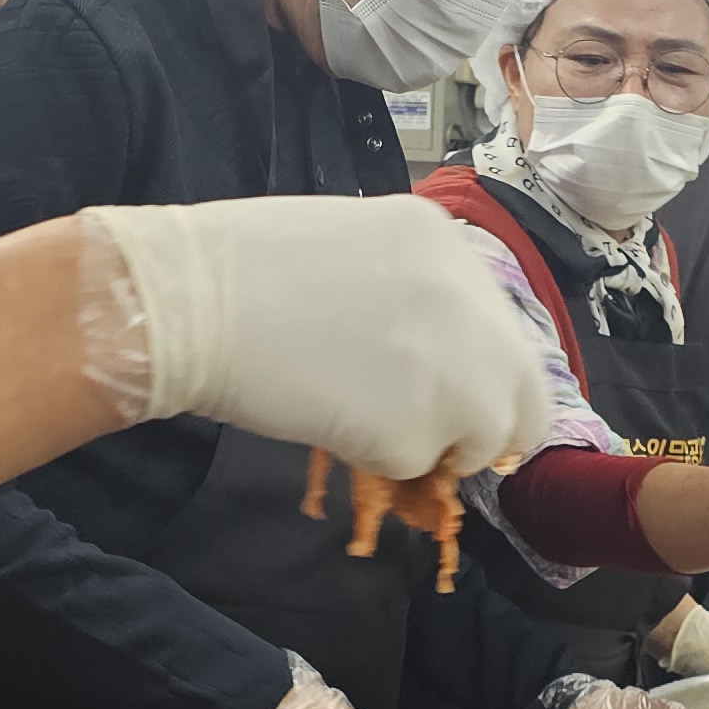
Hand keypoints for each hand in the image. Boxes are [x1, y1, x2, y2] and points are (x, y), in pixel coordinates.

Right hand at [78, 195, 552, 479]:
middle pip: (524, 394)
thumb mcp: (354, 246)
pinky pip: (415, 464)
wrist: (184, 300)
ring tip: (365, 421)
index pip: (506, 328)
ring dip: (436, 446)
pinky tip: (329, 421)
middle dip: (488, 426)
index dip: (481, 369)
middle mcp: (472, 302)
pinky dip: (378, 458)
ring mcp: (454, 369)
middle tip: (444, 442)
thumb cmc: (239, 266)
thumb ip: (412, 290)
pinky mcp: (419, 430)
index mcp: (449, 244)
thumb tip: (432, 352)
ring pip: (483, 440)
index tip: (456, 391)